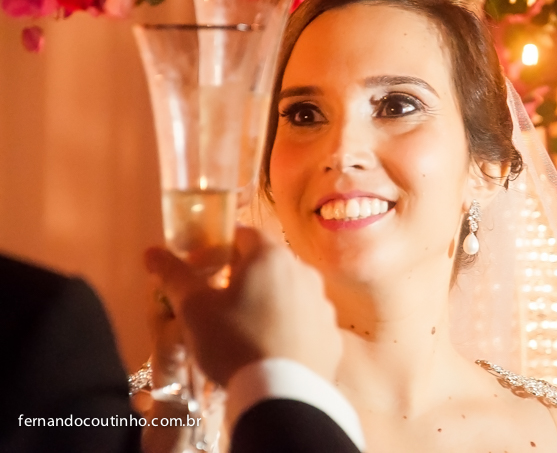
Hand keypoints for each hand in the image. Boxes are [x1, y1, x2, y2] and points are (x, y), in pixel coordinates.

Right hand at [145, 226, 342, 386]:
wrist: (282, 395)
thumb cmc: (233, 341)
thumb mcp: (194, 309)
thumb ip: (174, 276)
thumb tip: (151, 252)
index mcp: (271, 257)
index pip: (244, 235)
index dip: (219, 248)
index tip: (201, 269)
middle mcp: (305, 272)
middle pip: (269, 264)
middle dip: (244, 276)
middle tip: (219, 302)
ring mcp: (323, 304)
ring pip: (290, 293)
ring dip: (268, 302)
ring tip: (244, 330)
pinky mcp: (331, 334)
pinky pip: (306, 322)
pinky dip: (289, 328)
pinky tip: (270, 349)